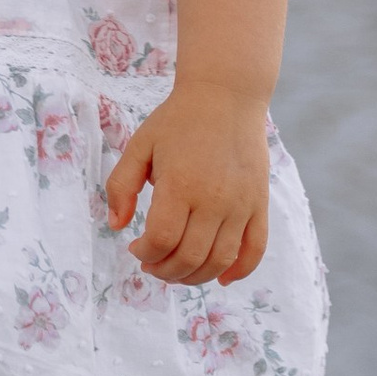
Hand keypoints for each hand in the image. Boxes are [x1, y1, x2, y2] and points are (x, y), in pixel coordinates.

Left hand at [105, 83, 270, 288]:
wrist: (227, 96)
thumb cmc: (178, 121)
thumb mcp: (139, 146)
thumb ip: (120, 186)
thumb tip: (118, 226)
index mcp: (180, 185)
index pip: (161, 240)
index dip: (145, 253)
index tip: (135, 248)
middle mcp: (214, 199)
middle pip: (190, 257)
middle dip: (165, 271)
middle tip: (152, 265)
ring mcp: (241, 204)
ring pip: (220, 260)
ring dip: (195, 277)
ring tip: (177, 270)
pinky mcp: (258, 204)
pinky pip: (255, 249)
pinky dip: (239, 271)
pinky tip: (221, 279)